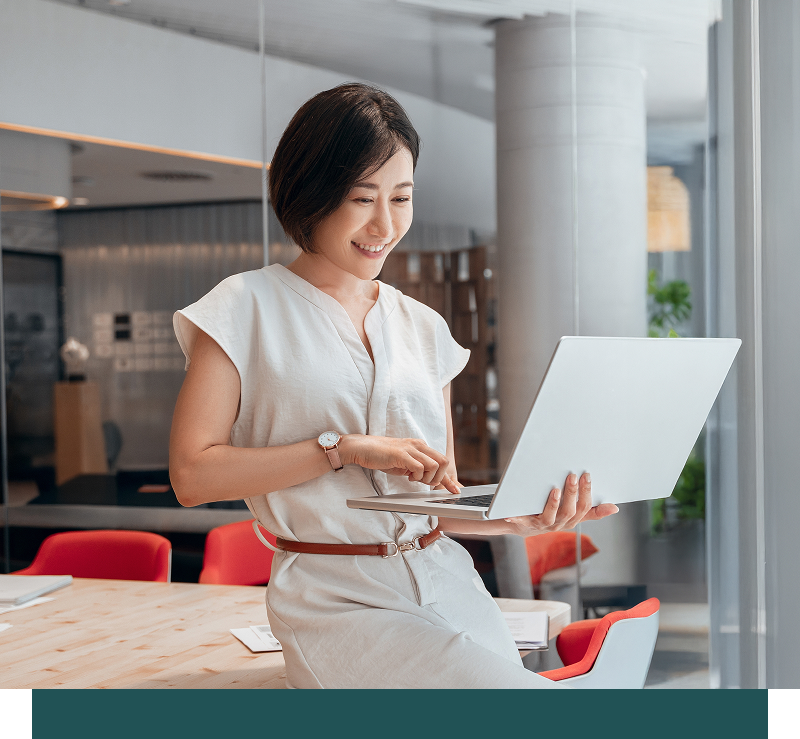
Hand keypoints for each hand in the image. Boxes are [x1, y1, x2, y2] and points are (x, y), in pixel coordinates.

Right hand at [338, 434, 459, 493]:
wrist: (363, 448)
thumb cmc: (382, 456)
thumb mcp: (404, 464)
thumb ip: (417, 469)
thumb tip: (430, 480)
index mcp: (420, 446)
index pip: (441, 461)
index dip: (449, 478)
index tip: (456, 490)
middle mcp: (418, 445)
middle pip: (443, 462)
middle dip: (438, 478)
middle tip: (424, 483)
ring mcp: (410, 448)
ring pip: (434, 465)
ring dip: (427, 477)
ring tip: (414, 479)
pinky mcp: (402, 454)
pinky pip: (419, 467)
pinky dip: (417, 476)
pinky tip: (407, 476)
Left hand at [502, 472, 617, 536]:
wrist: (525, 525)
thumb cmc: (552, 514)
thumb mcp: (574, 512)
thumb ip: (592, 511)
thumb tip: (615, 508)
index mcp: (572, 520)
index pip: (584, 508)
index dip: (587, 493)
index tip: (587, 476)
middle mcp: (559, 524)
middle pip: (569, 511)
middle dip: (572, 494)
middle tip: (573, 476)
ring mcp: (543, 525)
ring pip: (551, 517)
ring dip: (554, 504)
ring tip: (555, 490)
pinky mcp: (526, 524)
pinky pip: (523, 521)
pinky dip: (517, 517)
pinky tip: (512, 514)